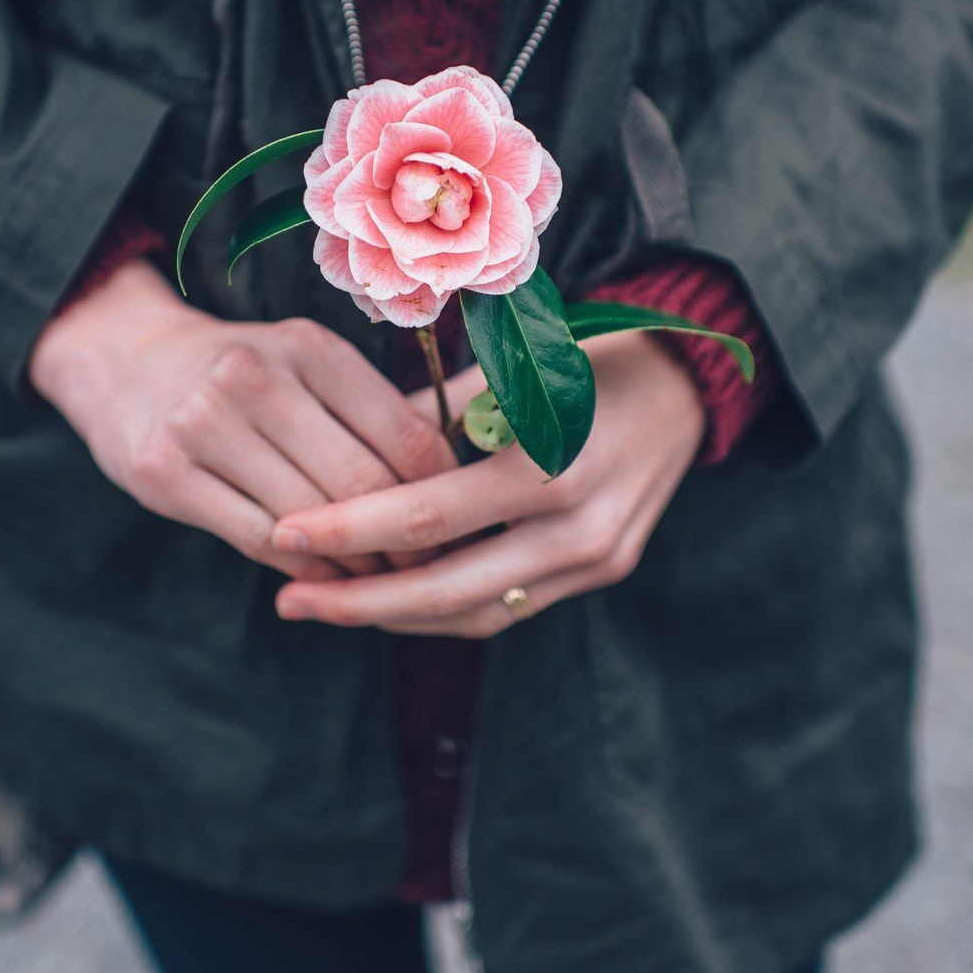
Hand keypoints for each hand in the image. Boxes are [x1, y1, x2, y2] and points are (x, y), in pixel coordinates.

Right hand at [28, 259, 455, 579]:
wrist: (127, 359)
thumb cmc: (244, 373)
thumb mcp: (307, 362)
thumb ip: (372, 410)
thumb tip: (463, 471)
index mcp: (310, 345)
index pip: (405, 435)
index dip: (442, 494)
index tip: (459, 523)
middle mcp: (256, 375)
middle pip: (361, 484)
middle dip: (406, 539)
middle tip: (429, 566)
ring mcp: (203, 422)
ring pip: (311, 520)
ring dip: (357, 563)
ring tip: (383, 579)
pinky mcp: (162, 471)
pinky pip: (258, 539)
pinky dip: (303, 569)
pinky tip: (325, 576)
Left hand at [269, 331, 704, 633]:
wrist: (688, 385)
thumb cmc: (591, 356)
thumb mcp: (514, 368)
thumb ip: (436, 418)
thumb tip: (350, 453)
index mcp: (552, 463)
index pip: (429, 515)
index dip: (350, 529)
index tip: (284, 531)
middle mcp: (579, 526)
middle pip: (447, 588)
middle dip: (359, 600)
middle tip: (289, 600)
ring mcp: (598, 558)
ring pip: (477, 613)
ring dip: (398, 617)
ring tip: (329, 605)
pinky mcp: (604, 571)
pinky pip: (510, 606)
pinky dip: (448, 607)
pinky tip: (396, 597)